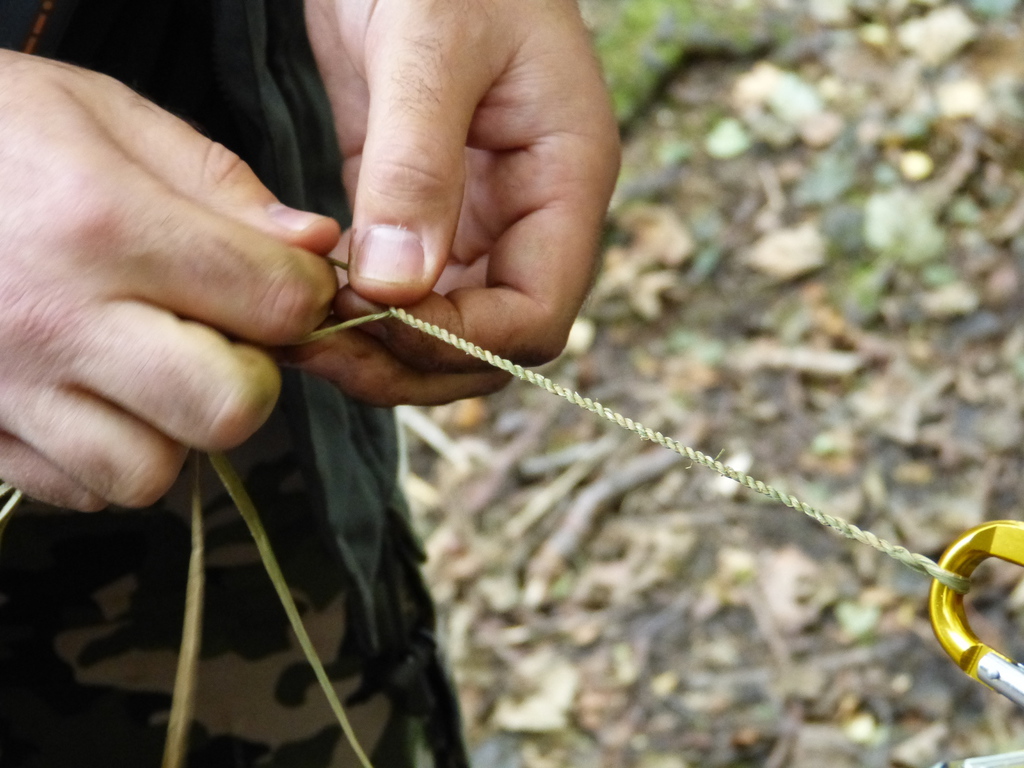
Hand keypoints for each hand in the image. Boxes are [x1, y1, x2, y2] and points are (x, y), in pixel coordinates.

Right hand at [0, 52, 339, 509]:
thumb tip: (317, 248)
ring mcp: (8, 392)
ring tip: (149, 364)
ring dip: (177, 427)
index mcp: (105, 226)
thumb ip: (223, 186)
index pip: (277, 304)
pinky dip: (109, 452)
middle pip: (231, 410)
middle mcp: (57, 323)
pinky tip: (92, 391)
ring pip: (155, 471)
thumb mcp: (106, 116)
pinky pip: (84, 488)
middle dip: (253, 376)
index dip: (307, 295)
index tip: (287, 279)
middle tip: (224, 334)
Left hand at [294, 0, 619, 404]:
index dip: (464, 338)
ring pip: (446, 330)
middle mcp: (529, 216)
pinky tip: (309, 302)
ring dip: (382, 352)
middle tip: (323, 352)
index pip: (538, 311)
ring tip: (304, 338)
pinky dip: (360, 314)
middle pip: (493, 342)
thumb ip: (418, 165)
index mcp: (566, 181)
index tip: (377, 321)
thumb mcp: (432, 43)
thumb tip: (395, 287)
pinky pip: (404, 293)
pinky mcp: (420, 211)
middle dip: (414, 362)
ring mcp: (477, 219)